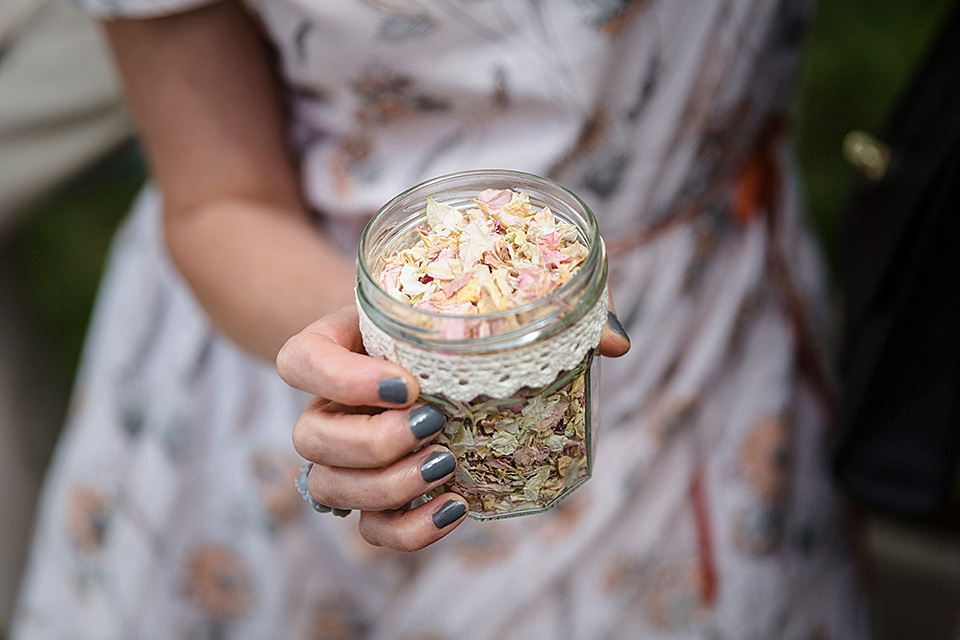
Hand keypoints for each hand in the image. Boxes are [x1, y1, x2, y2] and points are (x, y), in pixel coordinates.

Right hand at [277, 304, 629, 551]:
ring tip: (448, 467)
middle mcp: (330, 403)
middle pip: (310, 436)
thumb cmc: (445, 325)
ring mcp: (344, 455)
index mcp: (339, 345)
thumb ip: (542, 309)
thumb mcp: (477, 302)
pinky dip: (406, 530)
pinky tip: (453, 509)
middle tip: (434, 426)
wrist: (419, 355)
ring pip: (330, 488)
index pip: (299, 360)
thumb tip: (613, 342)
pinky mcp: (372, 496)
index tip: (407, 381)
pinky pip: (368, 530)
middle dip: (371, 441)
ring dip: (388, 487)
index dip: (338, 376)